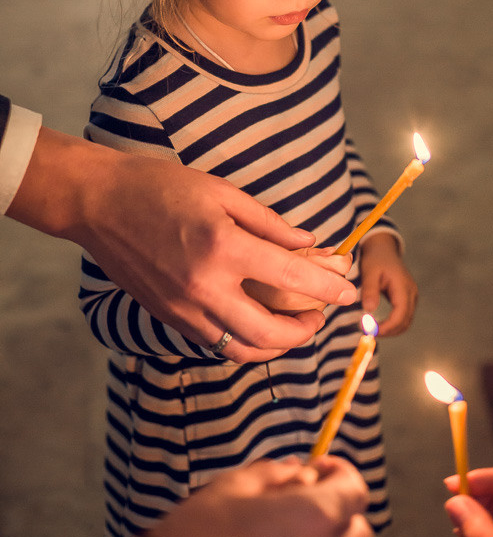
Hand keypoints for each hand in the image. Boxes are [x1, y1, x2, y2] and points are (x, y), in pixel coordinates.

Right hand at [9, 129, 354, 360]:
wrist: (99, 203)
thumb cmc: (160, 187)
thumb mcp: (222, 192)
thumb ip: (269, 222)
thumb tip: (307, 242)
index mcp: (223, 247)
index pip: (290, 277)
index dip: (328, 287)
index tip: (349, 291)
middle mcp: (205, 286)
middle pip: (270, 331)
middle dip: (305, 329)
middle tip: (320, 315)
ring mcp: (184, 308)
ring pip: (241, 349)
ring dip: (275, 345)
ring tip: (292, 327)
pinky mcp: (168, 317)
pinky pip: (215, 343)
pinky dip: (243, 341)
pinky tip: (256, 324)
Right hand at [158, 456, 373, 536]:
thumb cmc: (200, 532)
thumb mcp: (237, 484)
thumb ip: (279, 474)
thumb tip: (302, 472)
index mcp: (314, 517)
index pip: (356, 489)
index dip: (342, 474)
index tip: (321, 469)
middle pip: (361, 533)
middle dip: (342, 513)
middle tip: (311, 502)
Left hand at [359, 232, 417, 334]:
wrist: (383, 249)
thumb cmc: (375, 259)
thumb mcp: (370, 272)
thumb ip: (370, 290)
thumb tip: (369, 310)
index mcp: (403, 286)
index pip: (400, 315)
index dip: (387, 327)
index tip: (370, 331)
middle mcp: (411, 293)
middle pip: (405, 322)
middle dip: (388, 331)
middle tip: (369, 333)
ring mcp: (411, 296)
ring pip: (406, 322)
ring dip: (391, 330)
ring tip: (373, 330)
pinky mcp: (407, 298)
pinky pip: (403, 317)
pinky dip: (393, 324)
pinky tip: (379, 324)